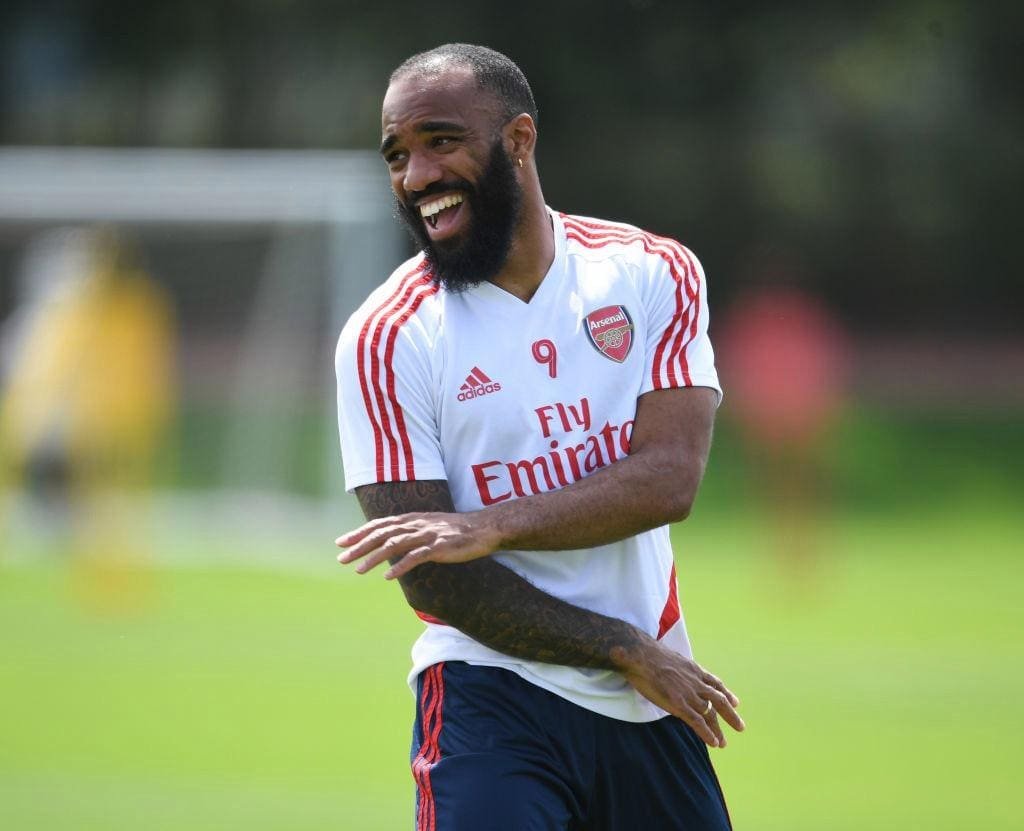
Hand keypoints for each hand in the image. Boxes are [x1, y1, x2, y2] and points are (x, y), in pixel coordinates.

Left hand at [335, 511, 499, 578]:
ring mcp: (427, 535)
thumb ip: (410, 532)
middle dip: (359, 546)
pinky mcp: (439, 547)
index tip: (341, 542)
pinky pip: (416, 557)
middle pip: (381, 534)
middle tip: (341, 558)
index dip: (359, 533)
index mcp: (412, 518)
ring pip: (394, 545)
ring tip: (359, 570)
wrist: (484, 528)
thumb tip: (392, 544)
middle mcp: (416, 524)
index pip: (379, 524)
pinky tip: (388, 577)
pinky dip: (400, 566)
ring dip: (374, 558)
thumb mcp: (429, 526)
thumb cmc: (456, 530)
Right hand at [614, 640, 743, 747]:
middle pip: (718, 701)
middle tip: (740, 727)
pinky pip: (697, 722)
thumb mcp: (671, 658)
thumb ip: (678, 668)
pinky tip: (714, 743)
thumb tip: (674, 671)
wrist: (641, 656)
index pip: (715, 683)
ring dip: (717, 730)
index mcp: (694, 670)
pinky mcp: (679, 705)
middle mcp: (696, 683)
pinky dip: (707, 733)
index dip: (726, 693)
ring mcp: (689, 694)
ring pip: (709, 714)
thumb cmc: (649, 654)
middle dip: (730, 715)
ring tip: (722, 743)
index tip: (735, 702)